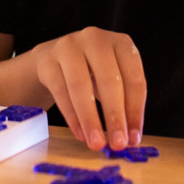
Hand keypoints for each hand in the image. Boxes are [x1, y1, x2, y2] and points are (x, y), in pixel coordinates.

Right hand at [33, 26, 146, 150]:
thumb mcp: (113, 79)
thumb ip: (123, 104)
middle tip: (118, 144)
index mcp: (122, 43)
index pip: (134, 80)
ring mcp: (69, 47)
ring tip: (96, 143)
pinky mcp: (48, 60)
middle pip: (109, 81)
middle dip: (115, 116)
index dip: (135, 111)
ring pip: (80, 86)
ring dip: (90, 119)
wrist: (55, 57)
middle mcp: (96, 39)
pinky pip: (61, 91)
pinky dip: (72, 116)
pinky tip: (80, 134)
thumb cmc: (92, 71)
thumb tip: (130, 139)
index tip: (134, 138)